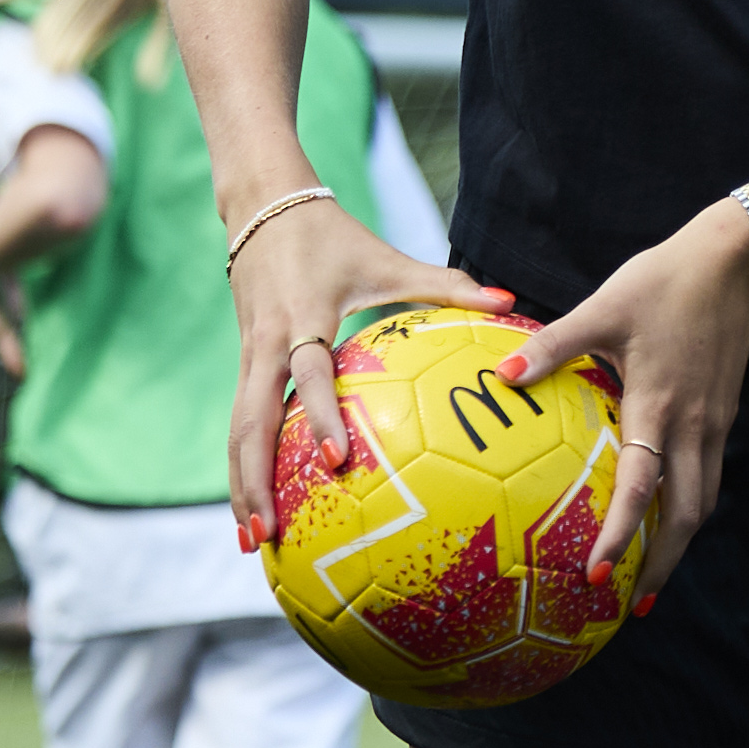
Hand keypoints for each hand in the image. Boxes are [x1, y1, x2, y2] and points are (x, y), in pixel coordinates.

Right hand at [223, 192, 495, 539]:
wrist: (262, 205)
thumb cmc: (334, 235)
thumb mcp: (389, 258)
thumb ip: (449, 286)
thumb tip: (512, 303)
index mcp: (302, 319)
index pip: (310, 375)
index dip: (322, 415)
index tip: (339, 460)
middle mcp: (267, 346)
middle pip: (250, 422)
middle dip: (255, 479)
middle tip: (270, 534)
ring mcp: (247, 358)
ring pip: (236, 431)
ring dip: (240, 485)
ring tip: (252, 542)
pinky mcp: (243, 366)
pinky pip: (240, 424)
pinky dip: (242, 467)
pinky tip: (254, 511)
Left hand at [506, 206, 748, 611]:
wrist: (736, 258)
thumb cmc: (663, 280)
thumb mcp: (603, 307)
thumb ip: (553, 346)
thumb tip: (502, 376)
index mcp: (661, 407)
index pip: (642, 490)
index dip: (620, 538)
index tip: (597, 577)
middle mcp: (695, 426)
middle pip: (688, 516)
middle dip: (664, 564)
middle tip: (636, 602)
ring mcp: (715, 423)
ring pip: (705, 500)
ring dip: (681, 541)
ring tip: (654, 573)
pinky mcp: (723, 412)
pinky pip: (708, 474)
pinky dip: (689, 505)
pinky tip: (668, 511)